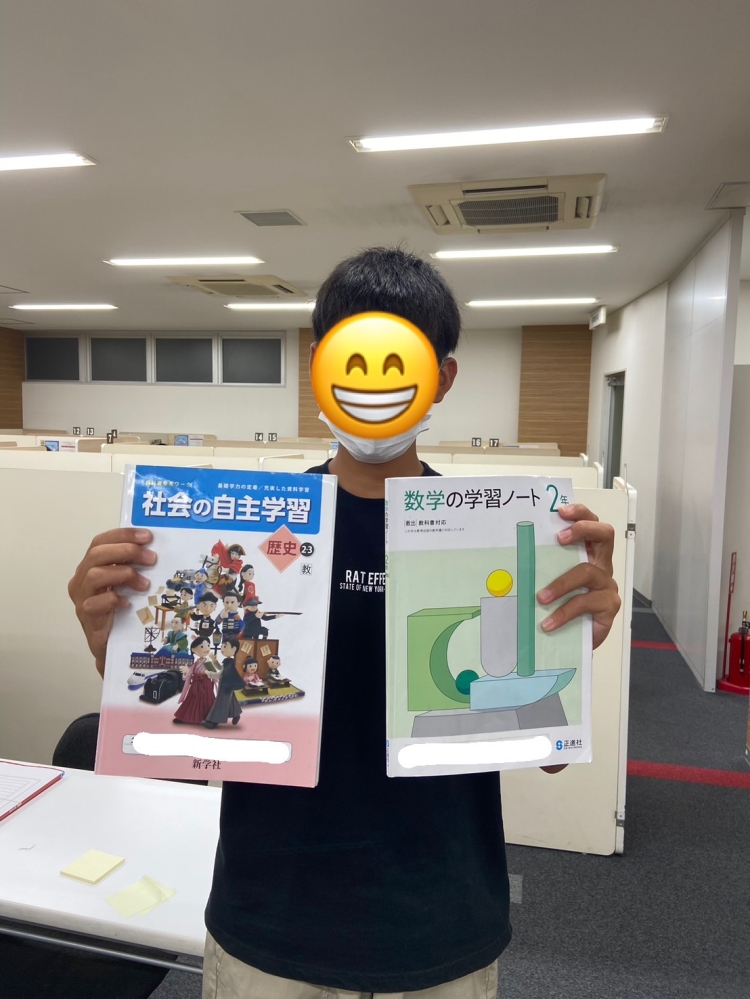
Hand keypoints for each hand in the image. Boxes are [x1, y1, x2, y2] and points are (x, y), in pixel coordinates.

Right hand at [68, 528, 155, 677]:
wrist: (113, 647)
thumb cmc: (122, 612)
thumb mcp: (129, 584)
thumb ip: (135, 567)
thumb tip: (160, 550)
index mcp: (90, 566)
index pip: (101, 541)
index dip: (123, 535)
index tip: (148, 536)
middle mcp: (81, 580)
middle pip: (96, 554)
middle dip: (126, 551)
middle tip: (151, 558)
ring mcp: (81, 599)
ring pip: (94, 575)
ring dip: (123, 574)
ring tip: (144, 584)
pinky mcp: (86, 618)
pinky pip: (94, 604)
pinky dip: (112, 599)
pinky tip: (127, 603)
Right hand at [536, 504, 620, 776]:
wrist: (570, 620)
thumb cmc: (560, 652)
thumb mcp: (555, 684)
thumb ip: (550, 722)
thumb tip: (547, 773)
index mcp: (598, 624)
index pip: (596, 615)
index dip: (574, 618)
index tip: (544, 626)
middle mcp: (603, 592)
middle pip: (598, 578)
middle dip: (570, 585)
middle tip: (543, 593)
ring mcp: (599, 566)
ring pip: (602, 545)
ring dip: (581, 538)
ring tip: (555, 535)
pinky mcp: (589, 547)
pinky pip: (592, 527)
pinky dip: (580, 517)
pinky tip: (558, 512)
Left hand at [537, 504, 619, 650]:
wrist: (572, 640)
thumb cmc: (559, 605)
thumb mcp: (550, 580)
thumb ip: (543, 565)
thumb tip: (509, 553)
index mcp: (588, 553)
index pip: (591, 522)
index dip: (580, 513)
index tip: (559, 511)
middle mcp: (601, 564)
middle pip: (604, 534)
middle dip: (583, 529)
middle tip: (560, 538)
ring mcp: (607, 584)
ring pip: (588, 572)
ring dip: (561, 583)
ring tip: (540, 597)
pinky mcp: (609, 606)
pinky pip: (585, 603)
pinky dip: (564, 612)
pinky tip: (548, 622)